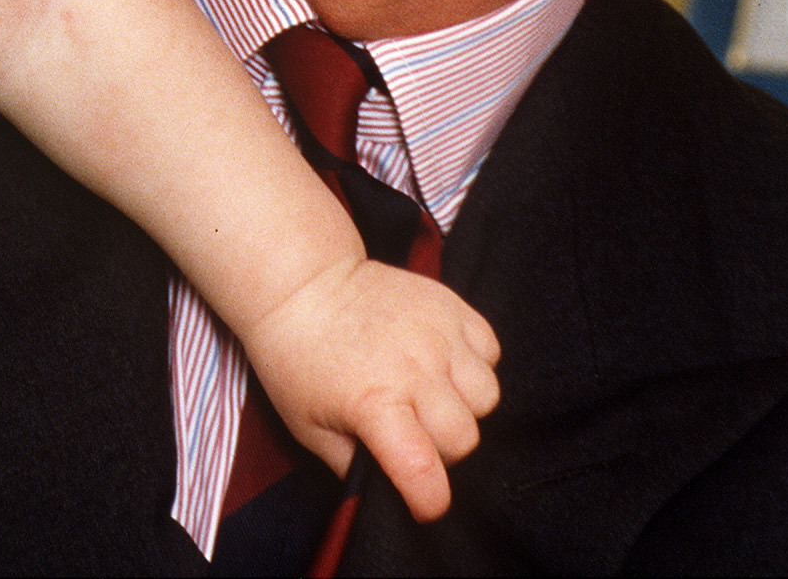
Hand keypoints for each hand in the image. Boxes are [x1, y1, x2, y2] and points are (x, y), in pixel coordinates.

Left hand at [241, 259, 500, 522]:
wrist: (302, 284)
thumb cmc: (297, 359)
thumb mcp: (309, 428)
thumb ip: (352, 466)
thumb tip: (384, 490)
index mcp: (376, 404)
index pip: (425, 472)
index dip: (430, 502)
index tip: (423, 503)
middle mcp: (416, 369)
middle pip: (464, 438)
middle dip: (443, 451)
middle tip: (413, 436)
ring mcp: (438, 334)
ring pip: (487, 396)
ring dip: (464, 408)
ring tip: (430, 397)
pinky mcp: (450, 305)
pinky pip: (490, 350)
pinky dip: (475, 365)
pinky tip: (443, 364)